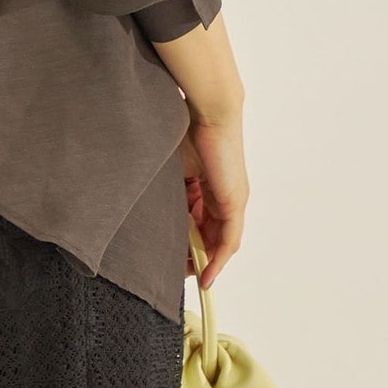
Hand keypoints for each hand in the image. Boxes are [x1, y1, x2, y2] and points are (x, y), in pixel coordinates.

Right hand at [178, 106, 248, 290]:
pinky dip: (218, 259)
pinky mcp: (235, 202)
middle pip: (210, 234)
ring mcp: (232, 200)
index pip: (199, 221)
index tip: (172, 256)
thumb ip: (171, 187)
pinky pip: (228, 240)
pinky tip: (206, 275)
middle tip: (176, 271)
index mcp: (209, 185)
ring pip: (218, 240)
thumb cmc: (188, 128)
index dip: (186, 240)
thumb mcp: (174, 166)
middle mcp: (225, 195)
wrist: (209, 112)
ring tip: (185, 275)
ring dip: (203, 260)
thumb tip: (152, 204)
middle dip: (194, 255)